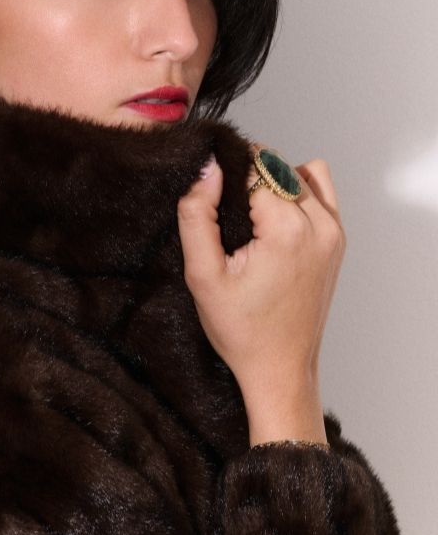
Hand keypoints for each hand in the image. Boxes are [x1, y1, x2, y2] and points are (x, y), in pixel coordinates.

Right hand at [176, 148, 345, 445]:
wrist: (280, 367)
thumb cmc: (241, 329)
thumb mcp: (202, 275)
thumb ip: (197, 214)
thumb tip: (206, 168)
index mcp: (287, 230)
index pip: (252, 168)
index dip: (225, 179)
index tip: (212, 206)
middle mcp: (319, 225)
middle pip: (275, 167)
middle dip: (246, 180)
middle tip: (227, 219)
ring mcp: (334, 232)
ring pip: (298, 174)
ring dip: (270, 183)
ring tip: (249, 220)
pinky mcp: (337, 240)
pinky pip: (320, 191)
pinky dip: (295, 191)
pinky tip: (272, 219)